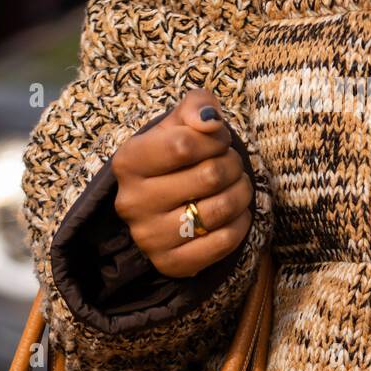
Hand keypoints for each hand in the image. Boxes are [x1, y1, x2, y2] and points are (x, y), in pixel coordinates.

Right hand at [111, 88, 253, 277]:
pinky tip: (236, 213)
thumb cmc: (175, 158)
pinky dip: (240, 223)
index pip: (184, 145)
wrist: (161, 206)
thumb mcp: (179, 123)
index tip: (218, 140)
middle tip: (230, 165)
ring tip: (237, 186)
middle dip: (232, 164)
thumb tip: (210, 122)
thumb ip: (196, 107)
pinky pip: (223, 242)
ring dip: (242, 192)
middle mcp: (132, 203)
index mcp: (129, 162)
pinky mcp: (170, 264)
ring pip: (220, 209)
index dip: (215, 139)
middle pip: (209, 175)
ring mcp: (149, 238)